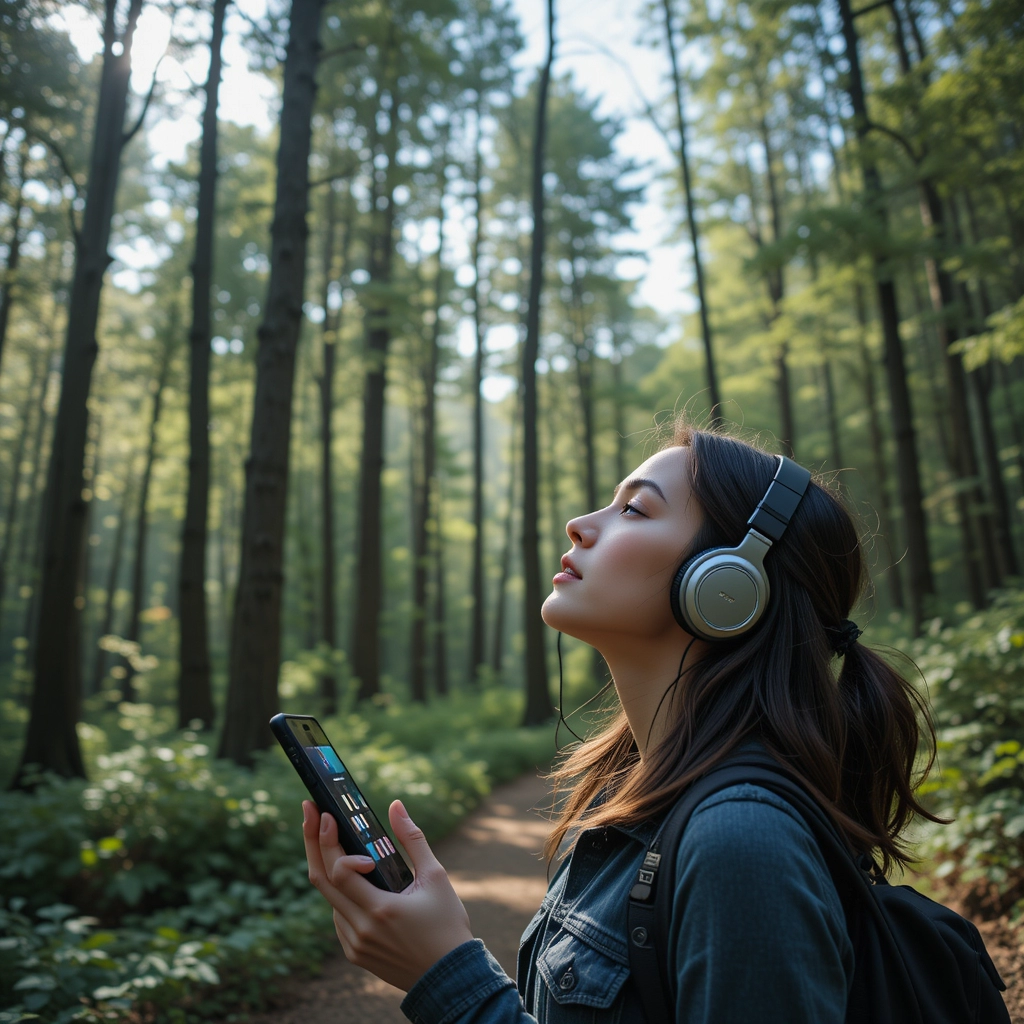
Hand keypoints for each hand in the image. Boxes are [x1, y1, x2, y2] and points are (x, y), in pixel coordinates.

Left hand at [302, 798, 473, 991]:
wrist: (449, 977)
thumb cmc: (447, 924)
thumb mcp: (435, 876)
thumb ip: (413, 839)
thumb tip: (396, 805)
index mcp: (381, 910)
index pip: (339, 873)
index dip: (336, 846)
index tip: (338, 823)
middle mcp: (361, 930)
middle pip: (321, 881)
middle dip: (313, 842)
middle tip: (311, 813)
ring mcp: (355, 945)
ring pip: (329, 899)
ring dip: (329, 869)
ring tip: (333, 841)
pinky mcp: (355, 955)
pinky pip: (339, 918)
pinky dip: (341, 895)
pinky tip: (352, 880)